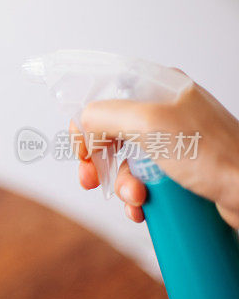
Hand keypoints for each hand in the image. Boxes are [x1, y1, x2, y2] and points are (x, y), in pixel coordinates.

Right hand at [74, 75, 238, 227]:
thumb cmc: (216, 157)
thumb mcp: (149, 123)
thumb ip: (105, 115)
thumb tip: (84, 126)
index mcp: (159, 89)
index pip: (105, 99)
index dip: (86, 126)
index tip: (82, 151)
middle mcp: (166, 113)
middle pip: (110, 134)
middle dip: (99, 162)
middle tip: (93, 179)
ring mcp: (174, 143)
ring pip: (126, 163)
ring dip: (121, 185)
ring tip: (135, 199)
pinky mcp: (181, 171)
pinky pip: (144, 183)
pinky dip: (136, 199)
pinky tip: (142, 209)